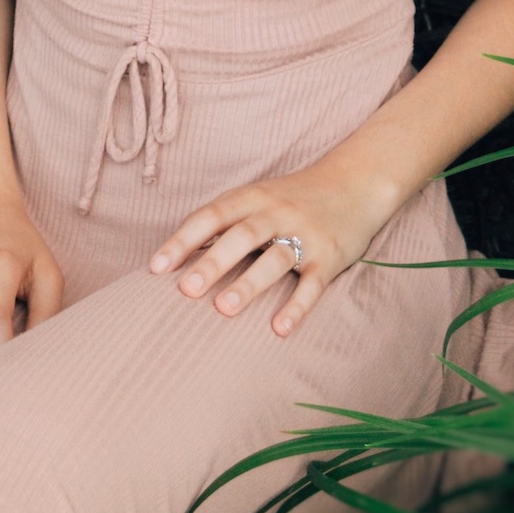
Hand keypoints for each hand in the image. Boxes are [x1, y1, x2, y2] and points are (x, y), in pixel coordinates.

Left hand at [148, 165, 384, 336]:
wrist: (357, 183)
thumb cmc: (294, 197)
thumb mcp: (258, 197)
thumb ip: (225, 220)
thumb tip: (179, 255)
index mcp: (253, 197)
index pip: (211, 216)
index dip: (183, 241)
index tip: (156, 267)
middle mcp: (277, 213)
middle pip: (241, 236)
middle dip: (212, 262)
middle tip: (184, 290)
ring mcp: (305, 234)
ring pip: (275, 258)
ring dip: (249, 284)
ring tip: (223, 309)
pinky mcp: (330, 257)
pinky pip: (313, 283)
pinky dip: (297, 306)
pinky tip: (279, 329)